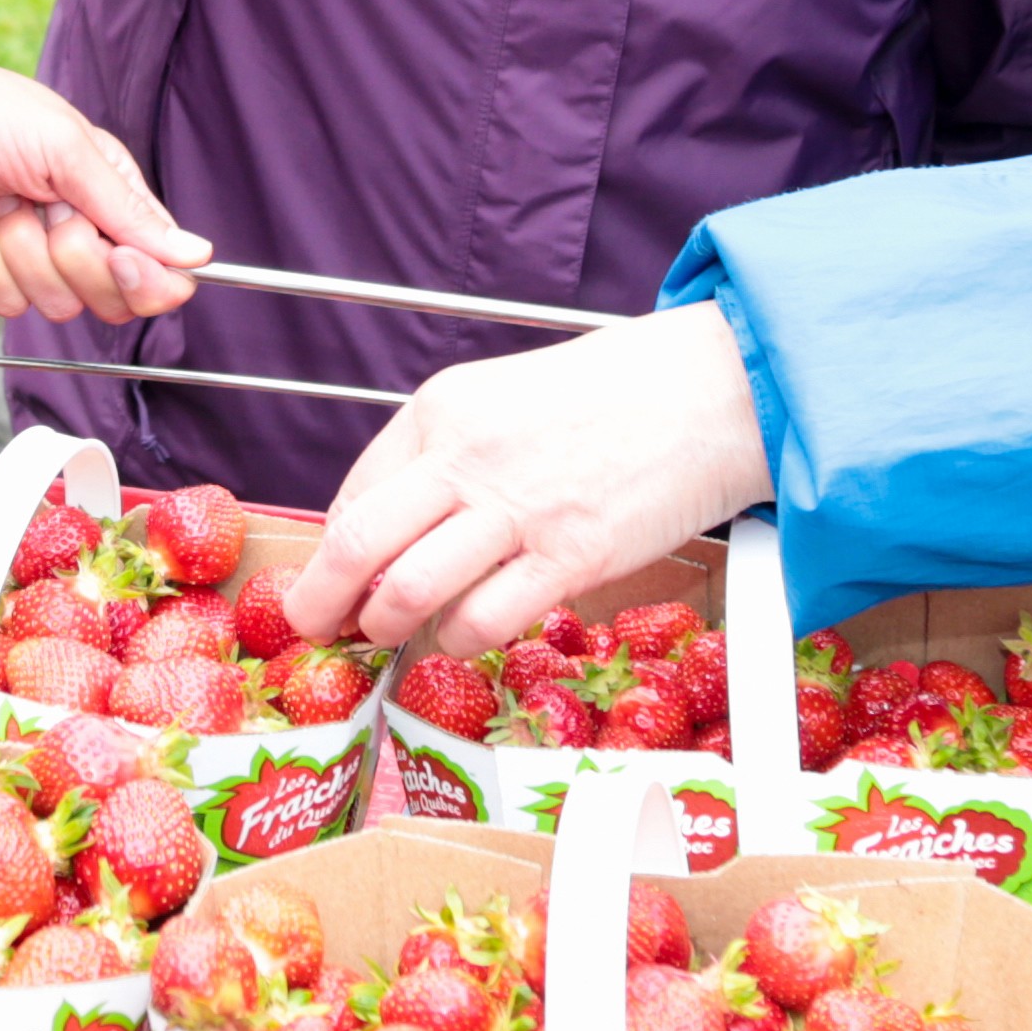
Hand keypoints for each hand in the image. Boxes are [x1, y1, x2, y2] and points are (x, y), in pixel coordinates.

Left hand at [0, 36, 207, 323]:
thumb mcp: (62, 146)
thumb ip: (127, 208)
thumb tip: (196, 255)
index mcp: (108, 184)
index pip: (157, 257)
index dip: (144, 273)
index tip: (119, 258)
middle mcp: (76, 220)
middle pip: (110, 291)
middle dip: (72, 259)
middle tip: (43, 213)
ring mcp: (30, 247)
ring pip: (55, 300)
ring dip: (20, 255)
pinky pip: (6, 301)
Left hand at [300, 304, 768, 657]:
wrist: (712, 389)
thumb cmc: (616, 393)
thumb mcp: (505, 396)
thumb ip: (449, 453)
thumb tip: (397, 524)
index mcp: (442, 408)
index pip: (352, 494)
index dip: (329, 552)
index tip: (330, 581)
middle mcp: (466, 455)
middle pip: (355, 546)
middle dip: (320, 604)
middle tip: (320, 630)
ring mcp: (517, 509)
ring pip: (407, 591)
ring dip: (386, 627)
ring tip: (391, 635)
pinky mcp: (571, 556)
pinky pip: (484, 619)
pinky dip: (459, 641)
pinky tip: (467, 633)